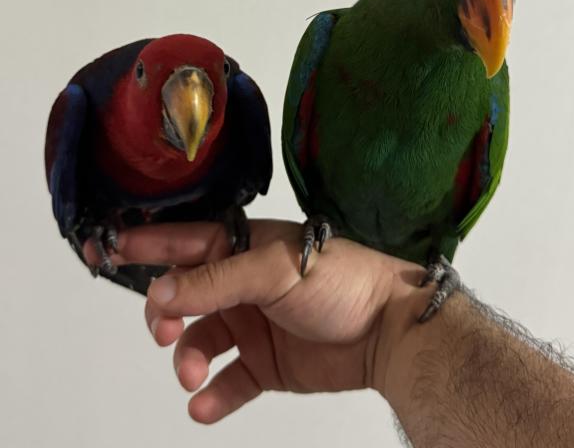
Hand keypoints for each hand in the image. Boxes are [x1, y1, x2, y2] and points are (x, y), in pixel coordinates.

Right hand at [109, 219, 434, 422]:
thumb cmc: (339, 280)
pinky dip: (212, 395)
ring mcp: (252, 325)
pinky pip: (228, 381)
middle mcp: (240, 285)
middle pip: (181, 298)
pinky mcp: (266, 363)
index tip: (111, 250)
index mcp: (241, 248)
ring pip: (198, 343)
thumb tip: (162, 289)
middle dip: (164, 315)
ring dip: (186, 359)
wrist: (388, 330)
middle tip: (164, 332)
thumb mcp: (274, 270)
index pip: (183, 242)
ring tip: (190, 373)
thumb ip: (215, 280)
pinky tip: (204, 405)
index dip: (147, 244)